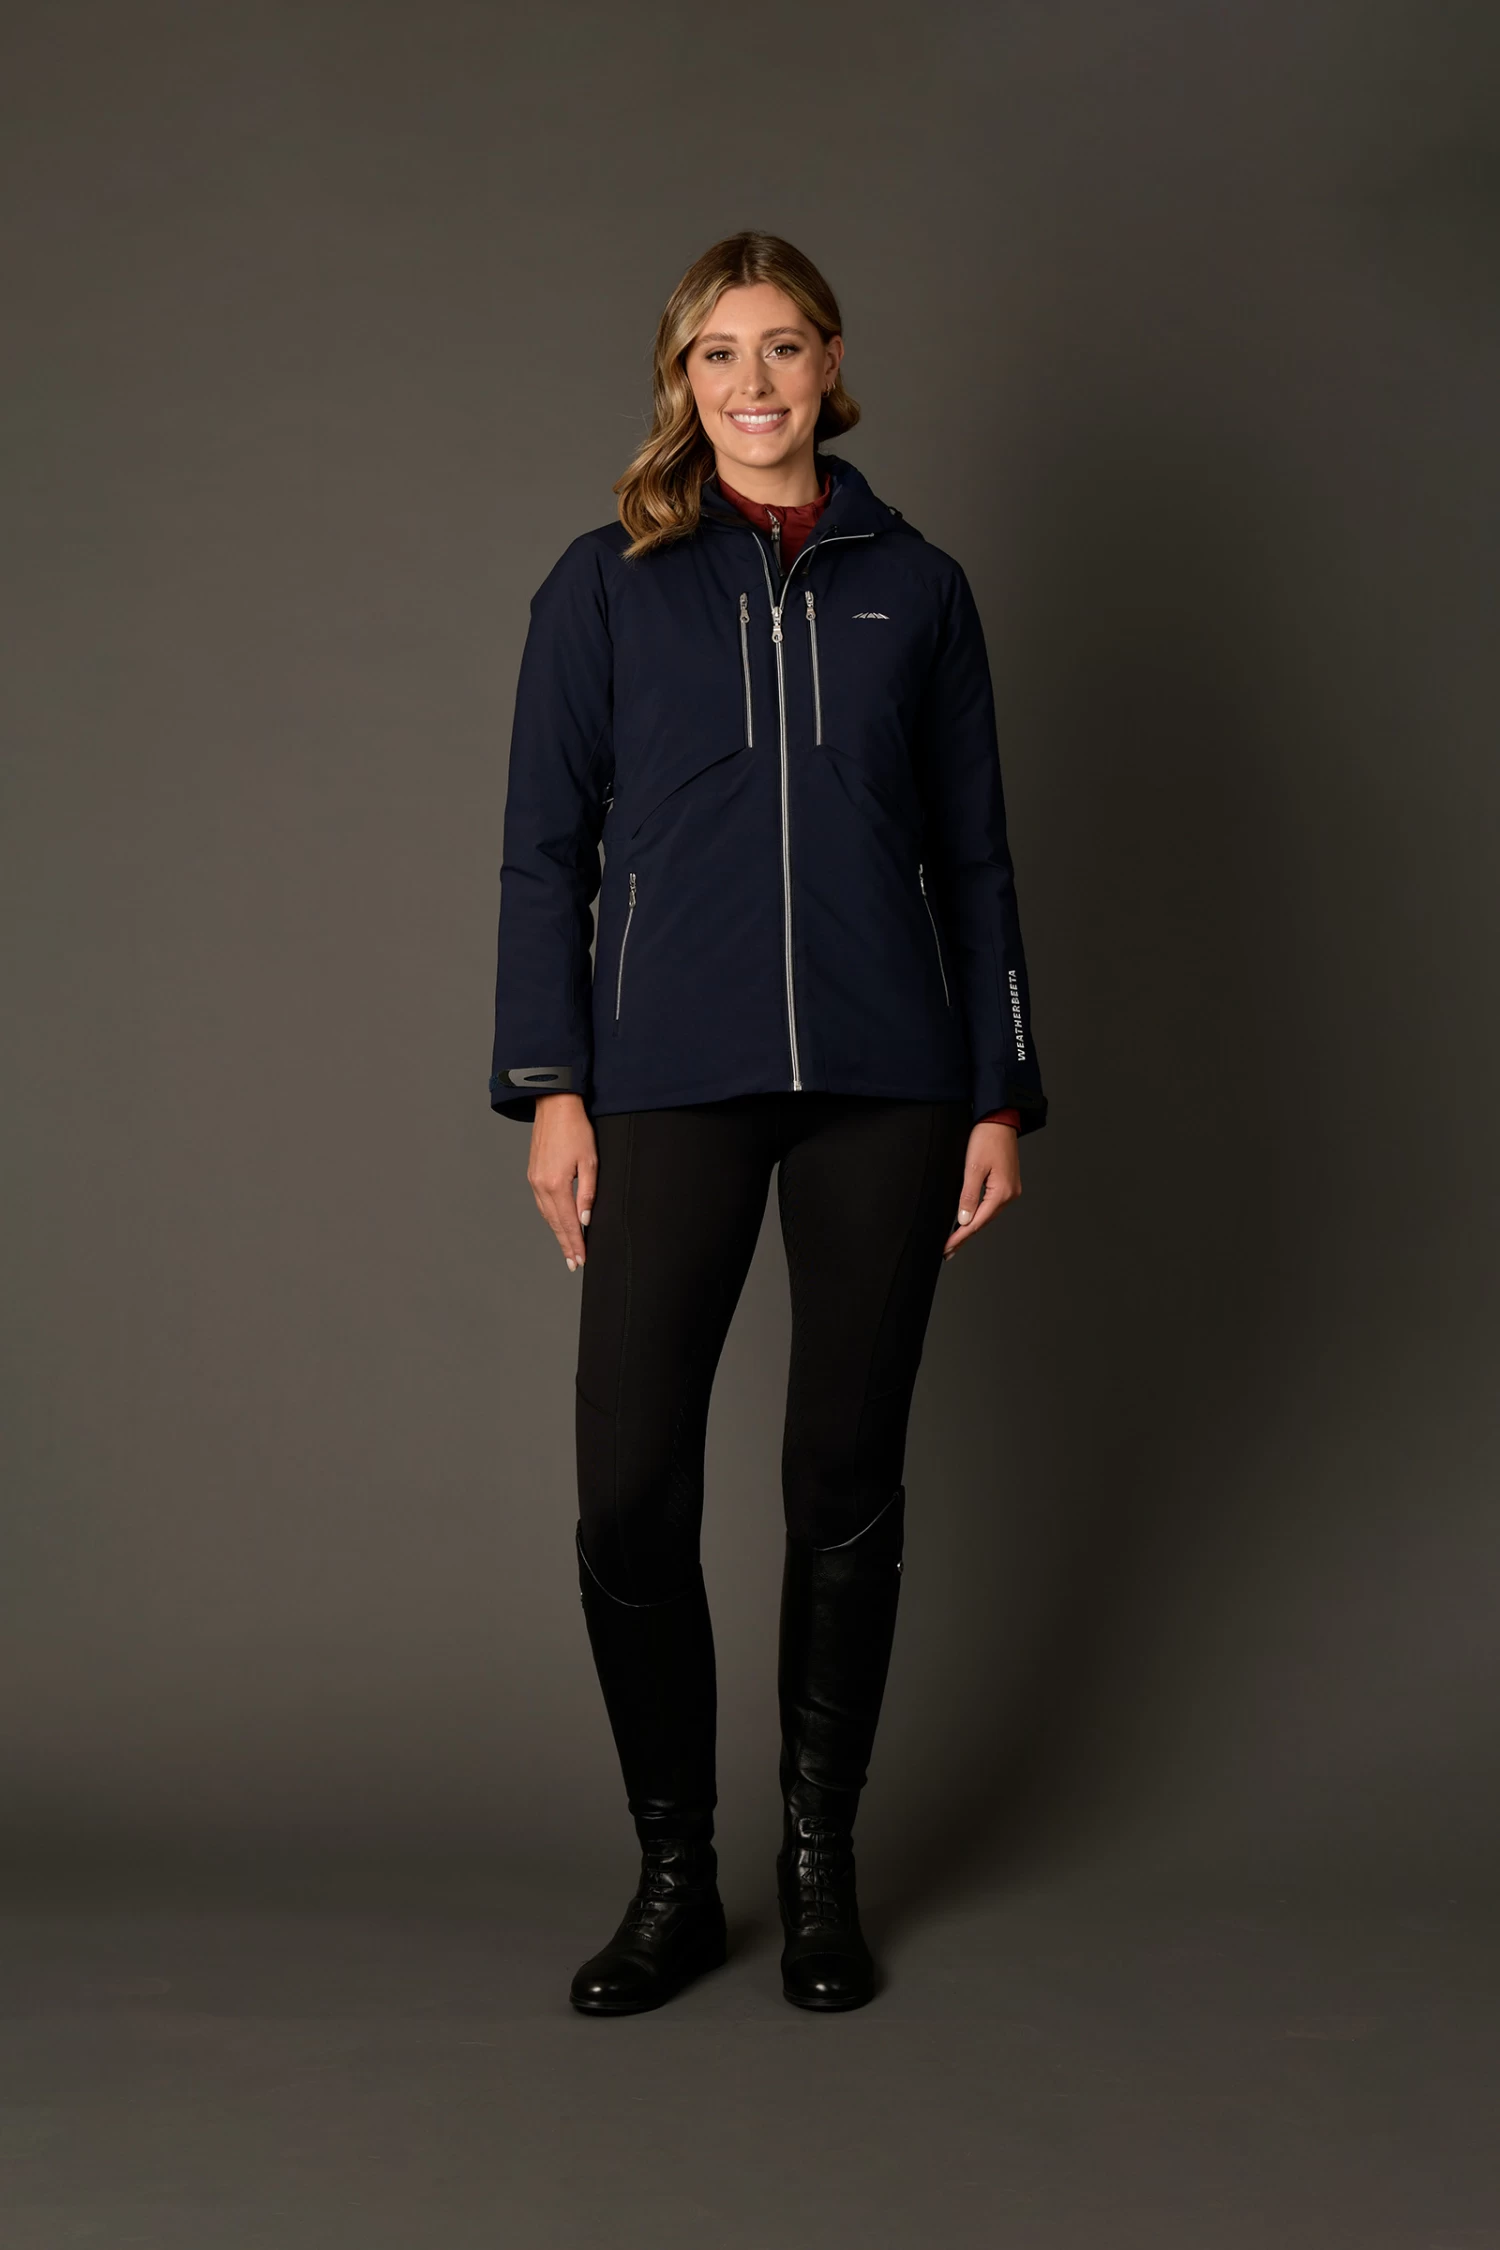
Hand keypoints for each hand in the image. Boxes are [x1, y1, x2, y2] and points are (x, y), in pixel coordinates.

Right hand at [526, 1093, 596, 1271]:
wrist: (554, 1106)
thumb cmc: (576, 1130)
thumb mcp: (590, 1161)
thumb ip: (588, 1192)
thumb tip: (585, 1219)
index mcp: (555, 1184)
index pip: (568, 1222)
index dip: (575, 1243)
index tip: (581, 1260)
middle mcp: (540, 1185)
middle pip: (555, 1223)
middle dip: (565, 1244)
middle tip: (574, 1263)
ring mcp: (534, 1180)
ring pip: (546, 1215)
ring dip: (558, 1233)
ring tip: (568, 1250)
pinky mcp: (532, 1174)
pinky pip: (541, 1203)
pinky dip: (550, 1218)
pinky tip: (558, 1224)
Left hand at [943, 1120, 1020, 1259]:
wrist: (999, 1118)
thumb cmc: (986, 1138)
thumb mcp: (973, 1168)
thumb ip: (968, 1196)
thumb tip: (964, 1220)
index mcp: (1002, 1192)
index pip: (977, 1222)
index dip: (960, 1237)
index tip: (946, 1248)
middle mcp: (1009, 1194)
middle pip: (983, 1221)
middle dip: (965, 1236)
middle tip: (947, 1251)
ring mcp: (1009, 1189)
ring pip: (987, 1214)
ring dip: (971, 1227)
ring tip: (955, 1240)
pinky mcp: (1006, 1183)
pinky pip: (990, 1204)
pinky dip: (978, 1214)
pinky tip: (968, 1220)